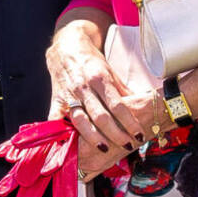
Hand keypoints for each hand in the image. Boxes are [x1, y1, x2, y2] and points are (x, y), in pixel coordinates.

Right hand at [47, 21, 166, 171]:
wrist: (67, 47)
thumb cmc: (92, 64)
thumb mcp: (110, 73)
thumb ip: (123, 92)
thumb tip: (142, 107)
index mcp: (100, 79)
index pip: (118, 105)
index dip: (129, 122)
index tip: (139, 135)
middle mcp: (84, 87)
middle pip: (101, 116)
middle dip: (116, 134)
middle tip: (128, 146)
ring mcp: (68, 95)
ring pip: (80, 121)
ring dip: (93, 137)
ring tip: (105, 149)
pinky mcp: (55, 100)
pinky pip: (56, 119)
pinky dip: (61, 133)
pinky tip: (70, 146)